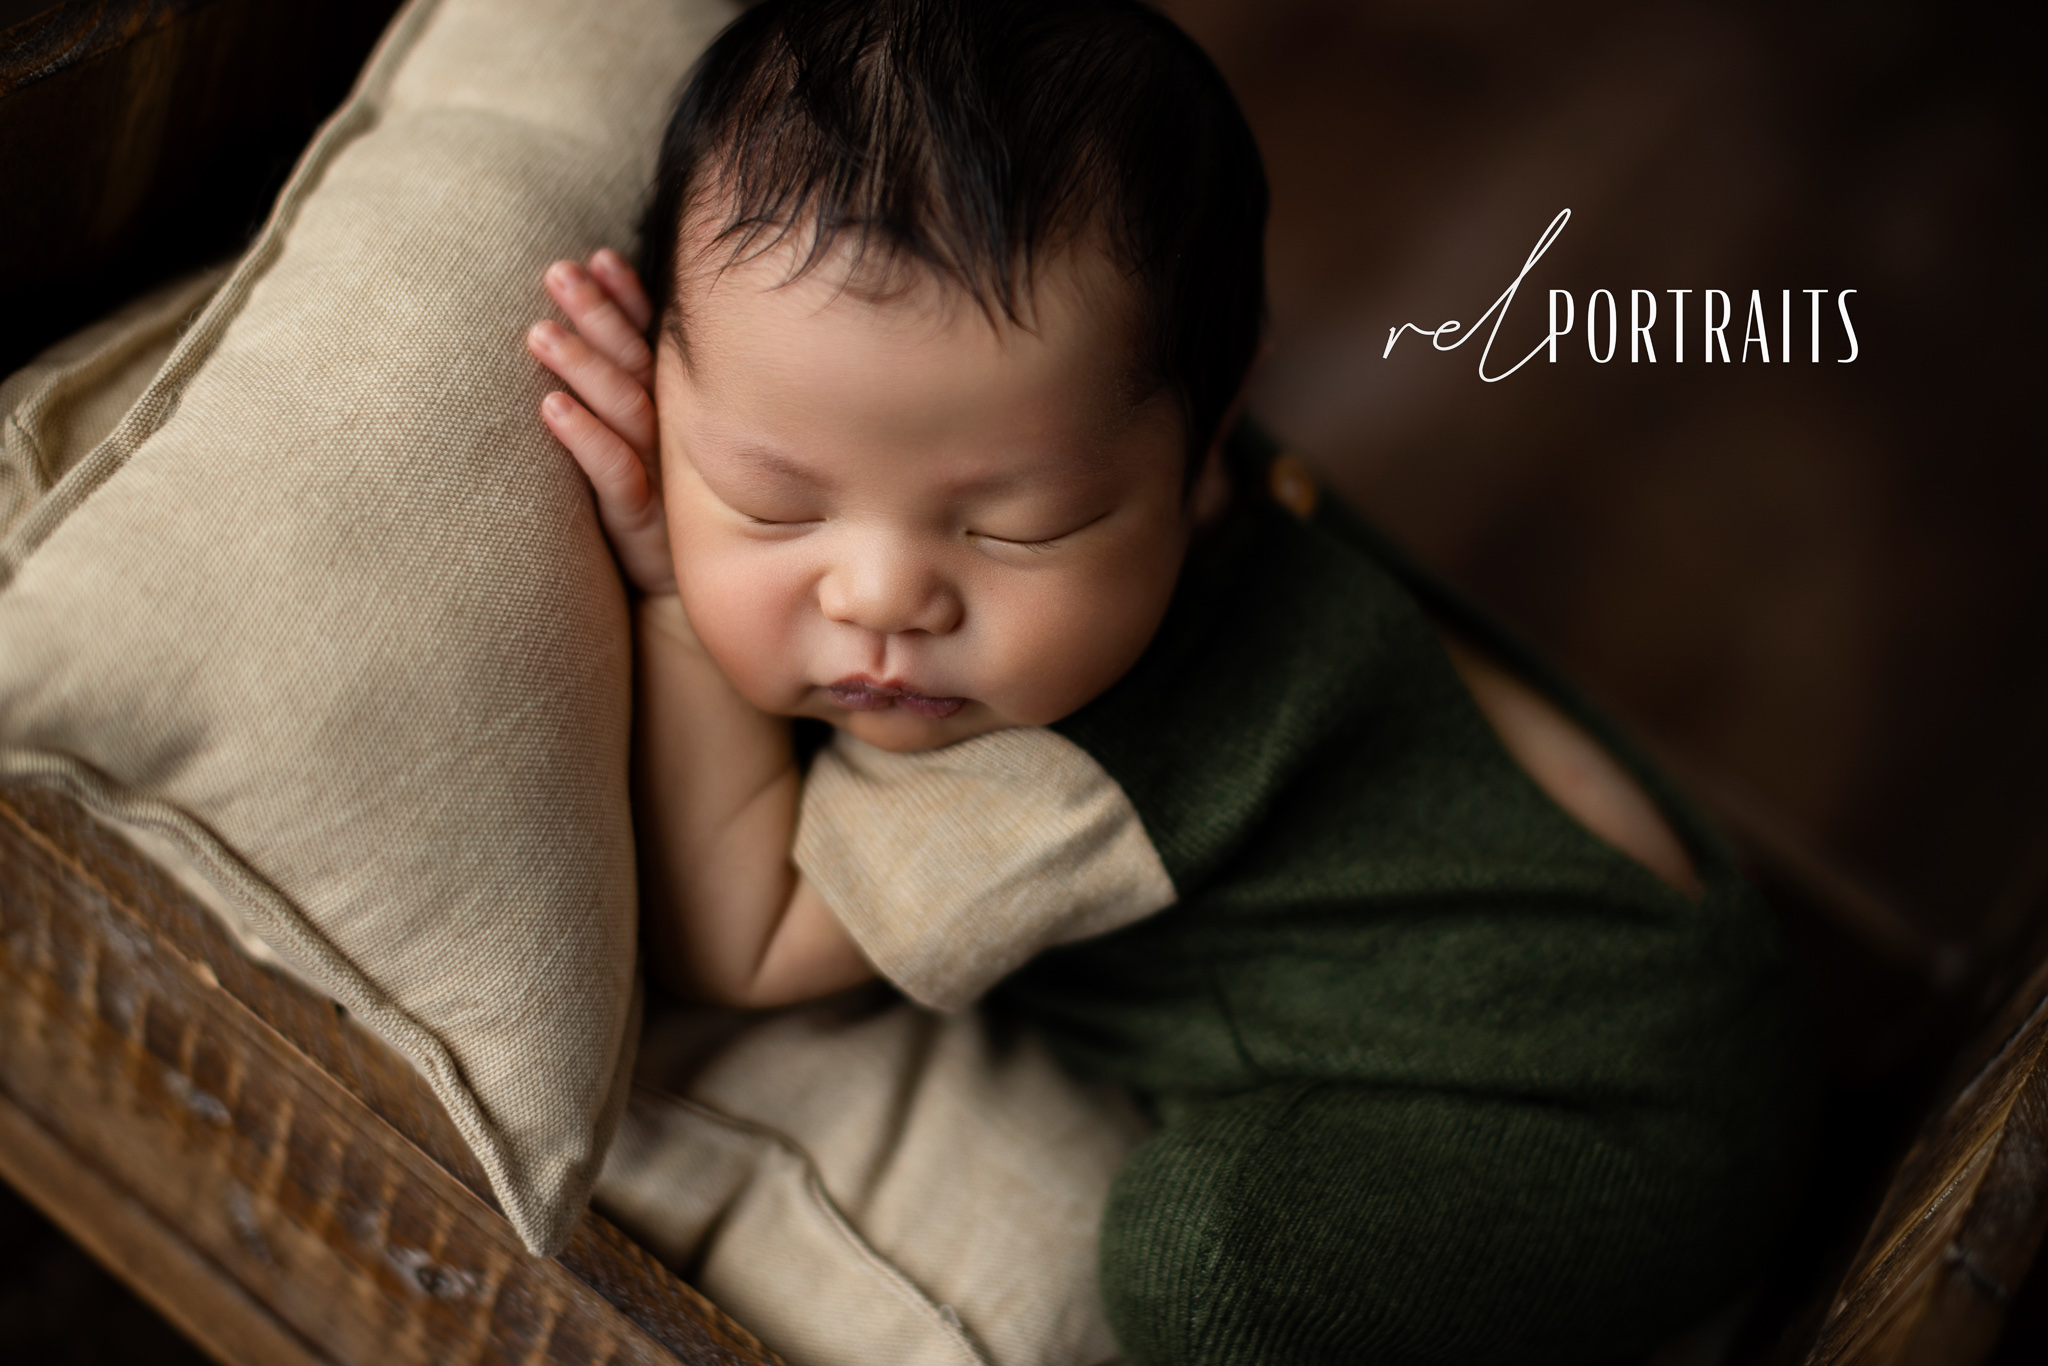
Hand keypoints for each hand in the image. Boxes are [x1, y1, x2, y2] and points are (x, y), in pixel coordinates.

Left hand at [527, 249, 675, 595]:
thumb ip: (630, 397)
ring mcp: (658, 475)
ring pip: (625, 409)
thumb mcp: (645, 452)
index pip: (648, 343)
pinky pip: (614, 472)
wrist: (677, 603)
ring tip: (539, 332)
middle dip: (598, 315)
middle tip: (557, 273)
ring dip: (583, 366)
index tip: (598, 256)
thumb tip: (588, 332)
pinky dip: (584, 438)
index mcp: (670, 412)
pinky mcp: (641, 520)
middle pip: (634, 364)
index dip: (626, 299)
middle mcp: (670, 436)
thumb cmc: (653, 516)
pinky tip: (550, 407)